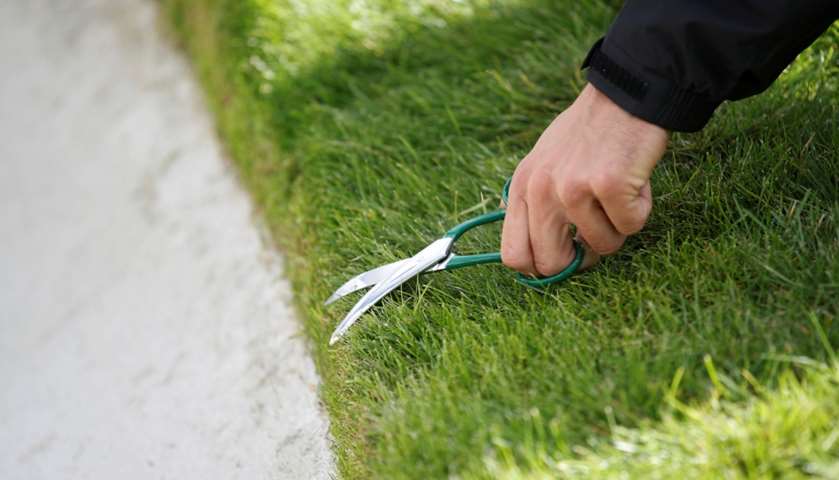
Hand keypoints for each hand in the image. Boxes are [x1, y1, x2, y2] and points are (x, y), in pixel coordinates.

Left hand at [501, 83, 667, 276]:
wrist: (623, 96)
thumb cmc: (587, 134)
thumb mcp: (543, 164)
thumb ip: (535, 206)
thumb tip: (538, 258)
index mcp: (521, 188)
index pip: (514, 255)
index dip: (541, 268)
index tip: (564, 260)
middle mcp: (540, 190)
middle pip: (553, 264)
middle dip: (582, 260)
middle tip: (599, 235)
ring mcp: (573, 188)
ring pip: (602, 247)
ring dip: (618, 227)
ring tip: (619, 193)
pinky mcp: (609, 185)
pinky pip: (631, 226)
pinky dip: (640, 209)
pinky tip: (635, 182)